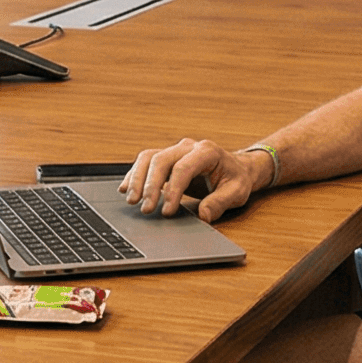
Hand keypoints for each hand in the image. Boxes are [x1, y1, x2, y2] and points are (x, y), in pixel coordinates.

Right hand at [118, 139, 268, 221]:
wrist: (236, 168)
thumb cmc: (236, 179)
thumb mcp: (236, 192)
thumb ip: (220, 203)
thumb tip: (203, 215)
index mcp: (207, 151)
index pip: (184, 168)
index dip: (173, 190)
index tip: (166, 211)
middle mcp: (188, 147)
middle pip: (161, 160)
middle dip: (150, 185)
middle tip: (145, 209)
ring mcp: (176, 150)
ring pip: (149, 158)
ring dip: (137, 179)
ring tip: (131, 200)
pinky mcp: (167, 158)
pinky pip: (146, 162)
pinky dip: (134, 175)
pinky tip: (125, 189)